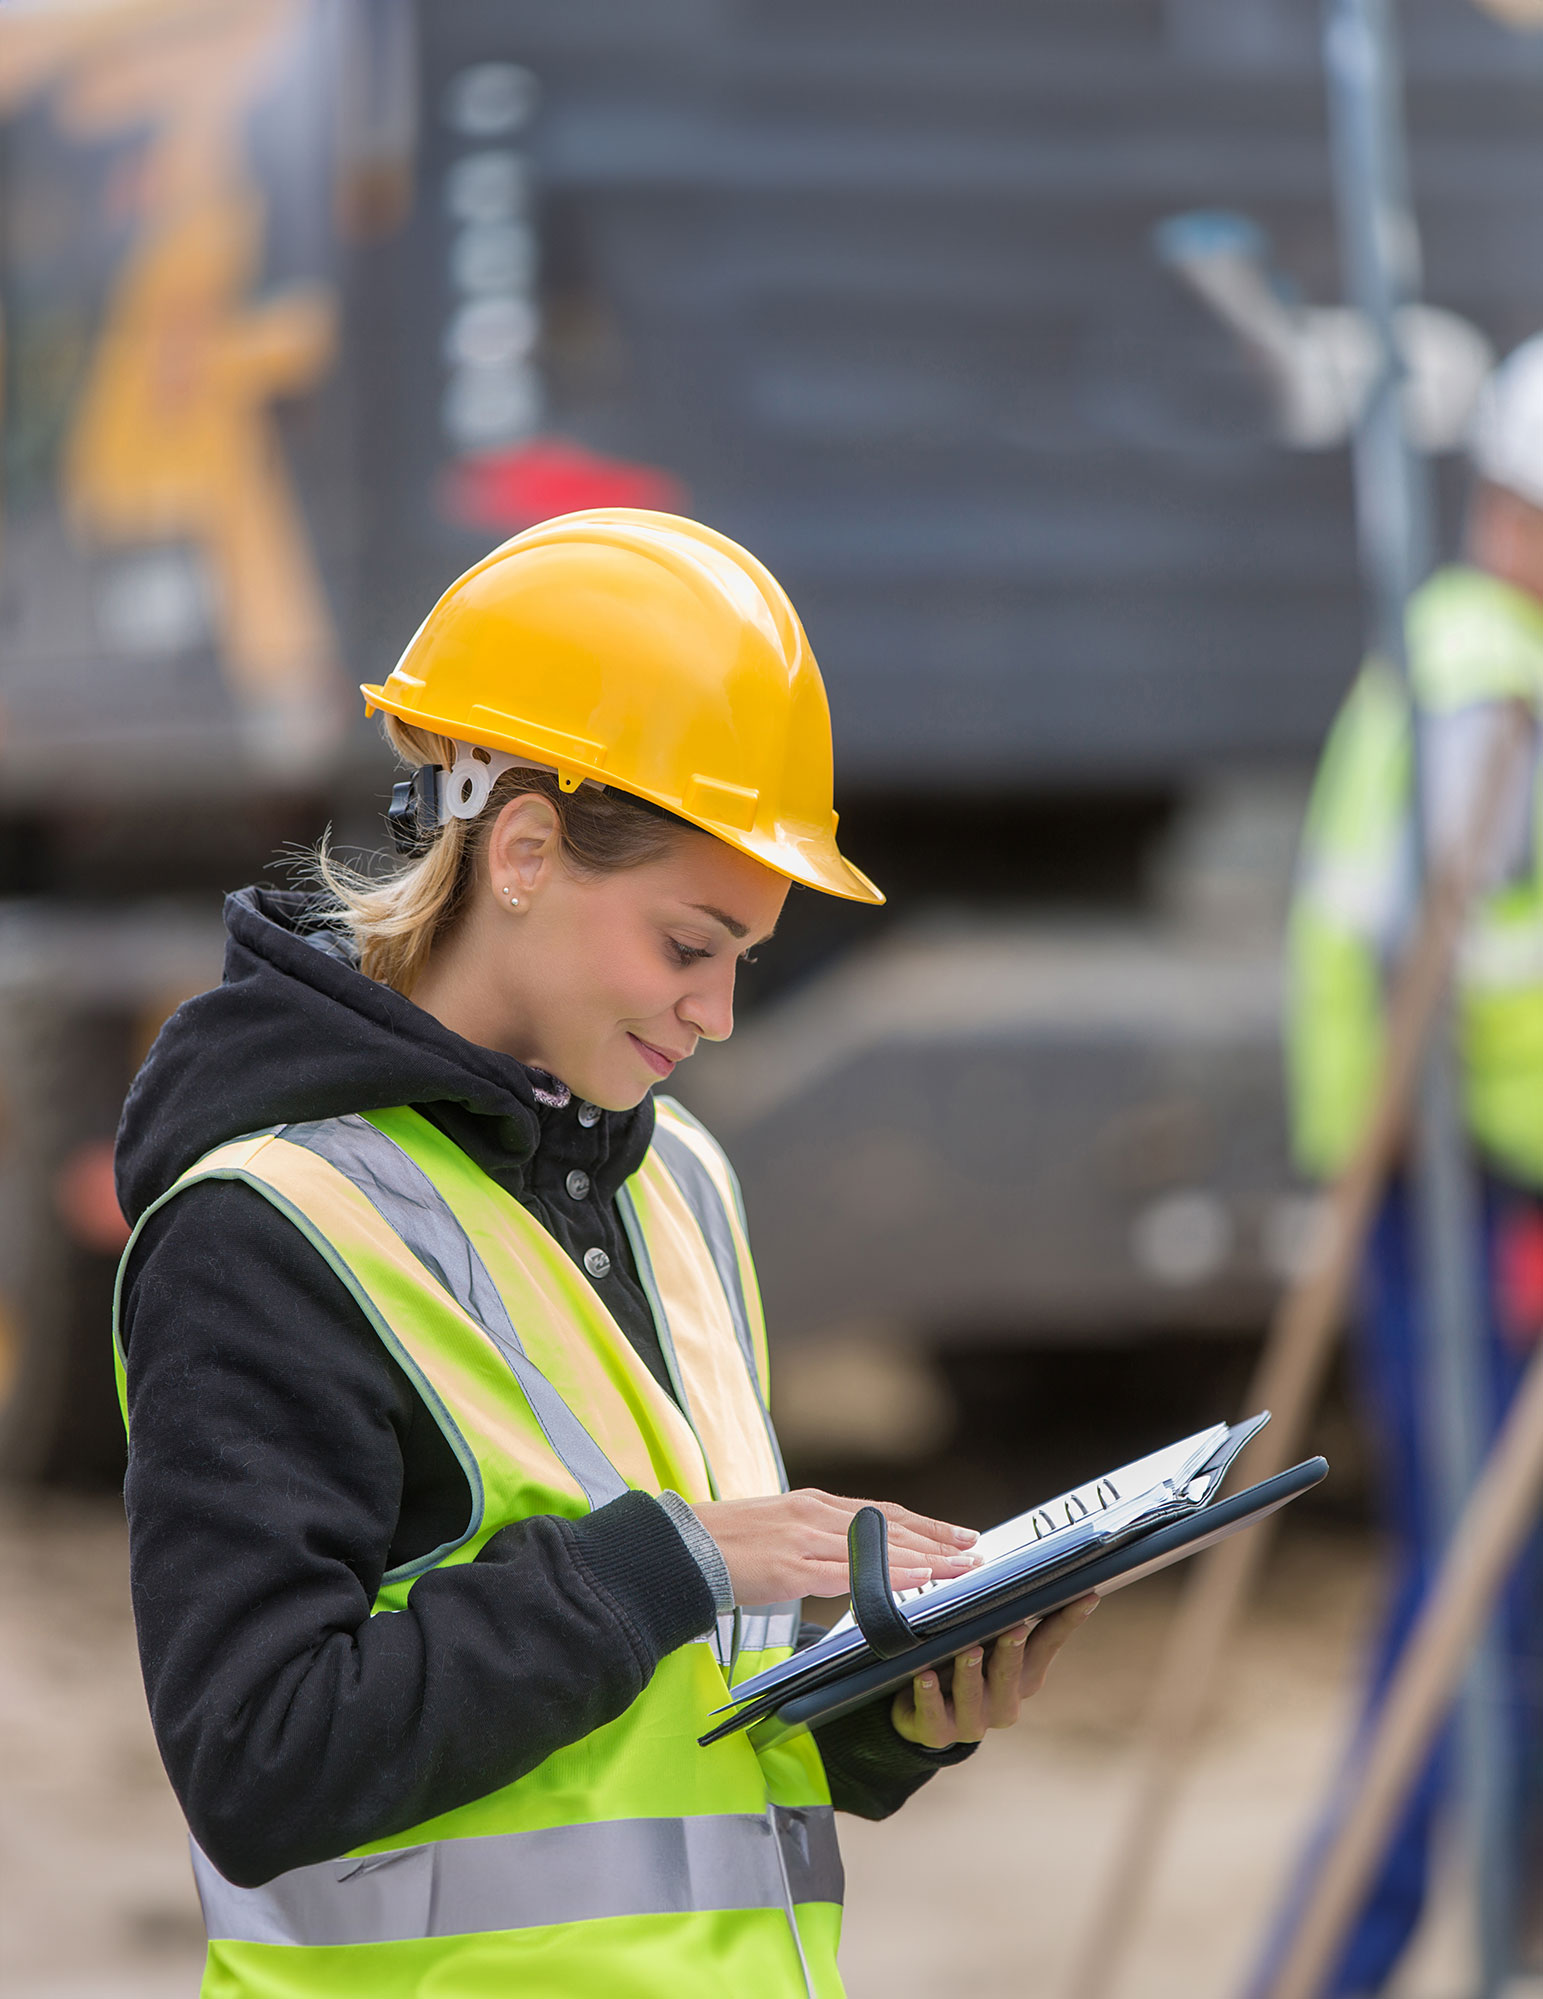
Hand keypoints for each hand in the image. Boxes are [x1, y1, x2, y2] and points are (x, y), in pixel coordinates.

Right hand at [691, 1488, 978, 1604]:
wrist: (682, 1549)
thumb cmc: (726, 1546)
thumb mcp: (778, 1530)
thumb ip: (813, 1539)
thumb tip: (843, 1559)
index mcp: (813, 1504)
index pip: (881, 1513)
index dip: (922, 1524)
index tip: (955, 1534)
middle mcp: (816, 1514)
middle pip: (890, 1525)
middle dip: (937, 1539)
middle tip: (974, 1550)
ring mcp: (805, 1539)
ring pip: (879, 1547)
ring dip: (926, 1559)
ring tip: (961, 1569)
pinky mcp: (792, 1566)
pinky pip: (851, 1572)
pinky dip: (888, 1575)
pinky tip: (916, 1581)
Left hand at [891, 1595, 1099, 1748]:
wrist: (928, 1717)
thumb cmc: (967, 1669)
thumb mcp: (991, 1646)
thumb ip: (1010, 1621)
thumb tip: (1028, 1575)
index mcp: (1024, 1678)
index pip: (1049, 1644)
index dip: (1067, 1621)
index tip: (1086, 1595)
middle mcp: (1005, 1703)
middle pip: (1010, 1674)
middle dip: (1012, 1652)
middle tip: (1014, 1628)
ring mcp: (973, 1721)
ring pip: (972, 1695)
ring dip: (969, 1673)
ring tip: (968, 1650)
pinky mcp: (939, 1732)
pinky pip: (934, 1715)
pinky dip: (929, 1695)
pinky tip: (925, 1677)